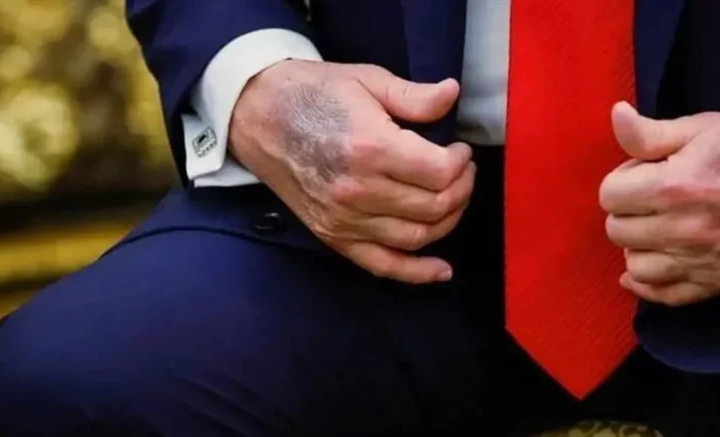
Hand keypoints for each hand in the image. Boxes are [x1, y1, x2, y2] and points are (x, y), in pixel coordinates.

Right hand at [229, 60, 473, 283]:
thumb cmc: (312, 93)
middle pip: (434, 206)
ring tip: (450, 198)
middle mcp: (358, 190)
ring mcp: (343, 219)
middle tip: (460, 171)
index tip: (459, 150)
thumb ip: (414, 96)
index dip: (461, 162)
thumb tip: (453, 95)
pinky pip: (381, 264)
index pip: (440, 173)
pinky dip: (416, 273)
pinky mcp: (332, 235)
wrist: (257, 115)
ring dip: (446, 221)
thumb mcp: (366, 80)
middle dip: (460, 189)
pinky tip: (442, 270)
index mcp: (370, 148)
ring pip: (416, 237)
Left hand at [599, 102, 719, 305]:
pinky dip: (648, 284)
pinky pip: (662, 295)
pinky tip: (648, 265)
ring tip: (659, 226)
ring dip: (639, 245)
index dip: (624, 179)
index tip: (647, 172)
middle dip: (628, 211)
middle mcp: (682, 230)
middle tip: (654, 197)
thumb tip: (616, 114)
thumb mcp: (703, 131)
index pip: (609, 194)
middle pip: (617, 229)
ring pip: (633, 264)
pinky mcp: (713, 283)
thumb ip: (650, 133)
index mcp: (673, 188)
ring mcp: (698, 261)